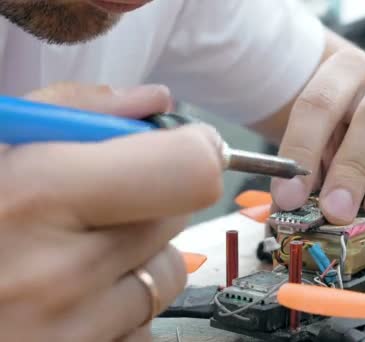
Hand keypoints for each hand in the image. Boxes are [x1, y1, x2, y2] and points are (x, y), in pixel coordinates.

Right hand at [0, 83, 222, 340]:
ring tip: (70, 257)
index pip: (186, 170)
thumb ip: (68, 110)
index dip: (195, 150)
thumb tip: (153, 102)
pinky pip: (143, 327)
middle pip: (177, 217)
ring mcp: (70, 336)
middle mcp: (58, 276)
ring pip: (166, 275)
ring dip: (137, 259)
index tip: (188, 146)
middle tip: (97, 202)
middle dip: (150, 201)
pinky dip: (121, 309)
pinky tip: (67, 305)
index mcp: (32, 196)